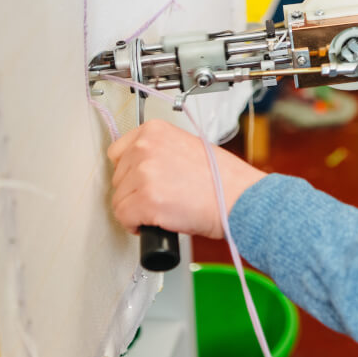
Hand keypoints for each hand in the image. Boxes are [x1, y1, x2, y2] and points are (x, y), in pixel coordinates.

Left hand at [108, 119, 265, 239]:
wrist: (240, 197)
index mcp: (155, 130)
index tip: (139, 181)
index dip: (129, 171)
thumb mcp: (187, 147)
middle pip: (118, 177)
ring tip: (162, 210)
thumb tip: (140, 167)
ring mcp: (144, 173)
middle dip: (134, 191)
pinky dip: (135, 225)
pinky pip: (124, 218)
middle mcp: (145, 148)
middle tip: (159, 197)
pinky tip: (156, 222)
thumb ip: (160, 151)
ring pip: (119, 200)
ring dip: (135, 210)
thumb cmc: (222, 178)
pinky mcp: (145, 201)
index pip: (118, 151)